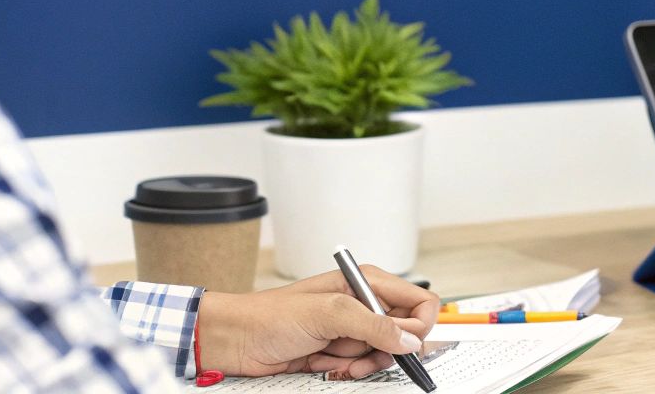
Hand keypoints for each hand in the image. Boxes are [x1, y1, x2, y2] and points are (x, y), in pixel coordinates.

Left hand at [196, 265, 441, 378]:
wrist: (236, 340)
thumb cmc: (271, 315)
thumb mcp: (328, 314)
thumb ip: (374, 325)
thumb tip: (410, 339)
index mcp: (366, 283)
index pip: (418, 301)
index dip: (418, 325)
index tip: (403, 342)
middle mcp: (363, 304)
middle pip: (404, 332)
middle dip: (388, 350)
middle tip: (364, 357)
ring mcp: (351, 330)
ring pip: (383, 354)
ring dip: (364, 365)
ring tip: (339, 363)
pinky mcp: (338, 351)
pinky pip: (360, 367)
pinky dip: (347, 371)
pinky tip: (327, 366)